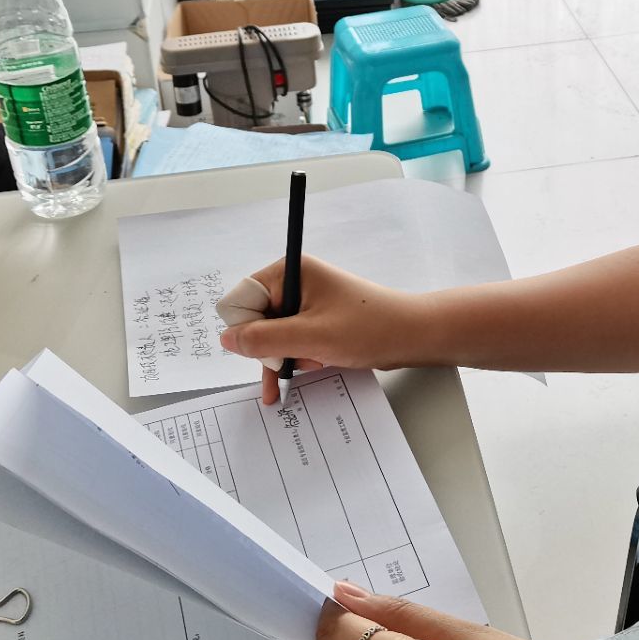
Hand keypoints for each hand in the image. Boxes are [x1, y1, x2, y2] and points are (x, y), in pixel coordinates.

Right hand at [218, 255, 434, 403]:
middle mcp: (296, 281)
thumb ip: (264, 339)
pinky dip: (302, 355)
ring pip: (276, 334)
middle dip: (272, 348)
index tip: (262, 351)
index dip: (247, 328)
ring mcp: (308, 299)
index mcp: (291, 272)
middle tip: (289, 367)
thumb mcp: (310, 337)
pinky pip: (295, 338)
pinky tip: (320, 363)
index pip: (244, 298)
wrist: (412, 336)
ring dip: (290, 356)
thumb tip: (226, 338)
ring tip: (317, 362)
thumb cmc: (366, 330)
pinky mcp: (319, 316)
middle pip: (258, 319)